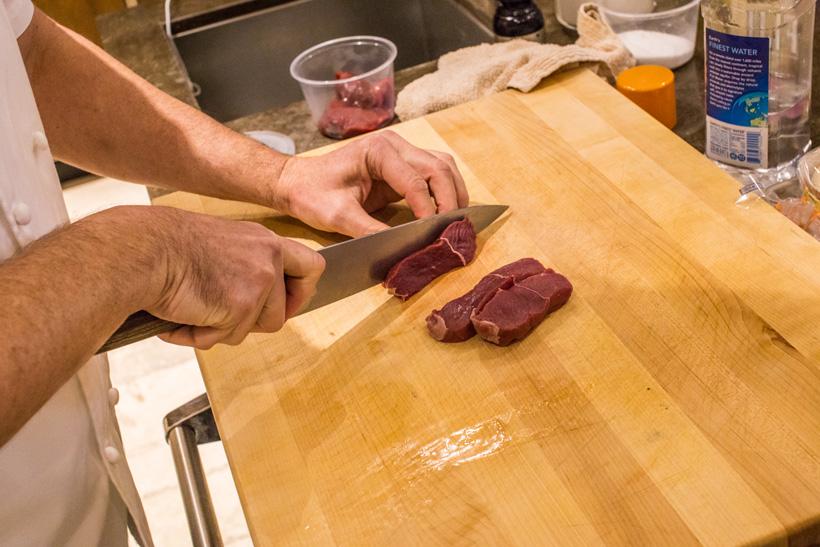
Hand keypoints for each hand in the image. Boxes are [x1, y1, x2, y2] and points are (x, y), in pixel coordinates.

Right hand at [141, 207, 324, 348]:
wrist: (141, 251)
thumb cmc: (165, 248)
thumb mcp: (219, 247)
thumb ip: (244, 267)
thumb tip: (253, 303)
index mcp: (263, 240)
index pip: (311, 266)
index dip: (303, 292)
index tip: (287, 305)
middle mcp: (268, 257)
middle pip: (284, 311)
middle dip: (259, 324)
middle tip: (229, 322)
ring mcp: (259, 281)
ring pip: (256, 329)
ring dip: (224, 329)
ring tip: (193, 314)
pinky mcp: (242, 305)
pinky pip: (228, 337)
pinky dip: (201, 336)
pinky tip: (181, 320)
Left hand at [274, 131, 469, 236]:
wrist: (298, 183)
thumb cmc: (312, 194)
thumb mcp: (338, 217)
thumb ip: (370, 231)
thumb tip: (401, 247)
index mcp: (378, 151)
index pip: (416, 180)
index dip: (428, 209)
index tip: (431, 234)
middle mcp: (394, 145)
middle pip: (438, 168)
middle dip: (450, 199)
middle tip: (453, 229)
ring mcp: (401, 152)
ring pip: (442, 166)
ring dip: (453, 192)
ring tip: (455, 221)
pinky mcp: (402, 165)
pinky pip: (434, 173)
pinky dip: (445, 191)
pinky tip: (445, 213)